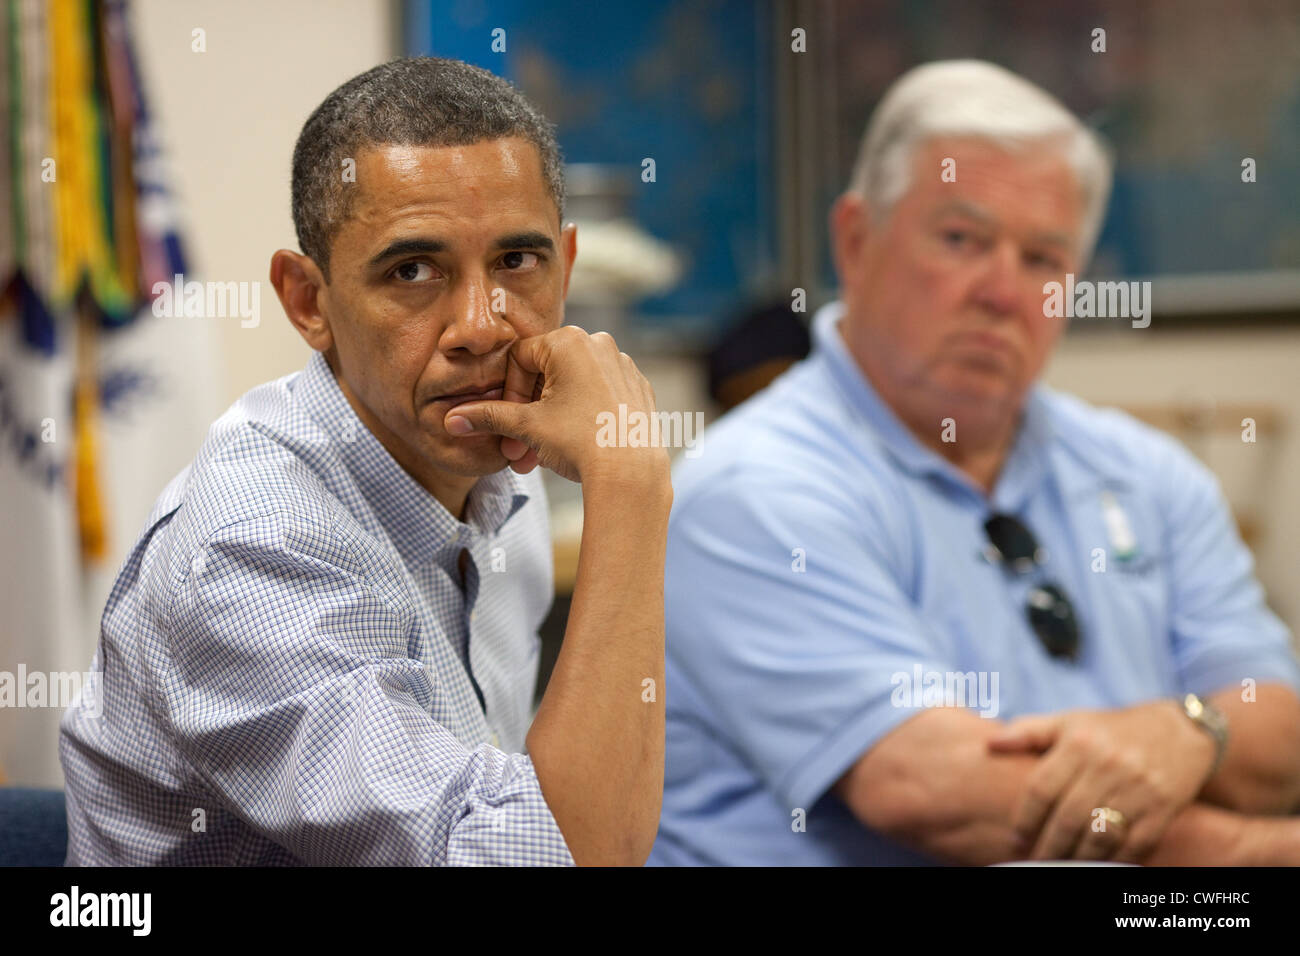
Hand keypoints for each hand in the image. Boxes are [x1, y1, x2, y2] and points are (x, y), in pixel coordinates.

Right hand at [443, 326, 668, 484]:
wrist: (630, 474)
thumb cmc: (580, 442)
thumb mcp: (527, 426)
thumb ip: (488, 417)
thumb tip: (451, 420)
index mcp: (570, 341)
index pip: (519, 359)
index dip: (507, 394)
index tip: (506, 425)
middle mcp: (599, 344)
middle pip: (546, 375)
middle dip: (527, 415)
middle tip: (517, 449)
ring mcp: (623, 366)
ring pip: (572, 389)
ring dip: (549, 421)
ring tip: (539, 457)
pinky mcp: (638, 389)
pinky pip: (598, 397)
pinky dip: (580, 417)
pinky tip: (573, 447)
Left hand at [988, 700, 1216, 861]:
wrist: (1181, 730)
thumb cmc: (1112, 729)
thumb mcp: (1069, 721)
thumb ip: (1028, 732)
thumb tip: (989, 745)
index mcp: (1079, 742)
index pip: (1042, 788)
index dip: (1026, 818)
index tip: (1016, 838)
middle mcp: (1108, 764)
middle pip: (1068, 817)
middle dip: (1049, 846)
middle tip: (1036, 861)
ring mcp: (1138, 788)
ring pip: (1100, 835)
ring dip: (1078, 857)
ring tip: (1063, 866)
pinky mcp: (1164, 808)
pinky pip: (1135, 844)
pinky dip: (1115, 859)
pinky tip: (1098, 864)